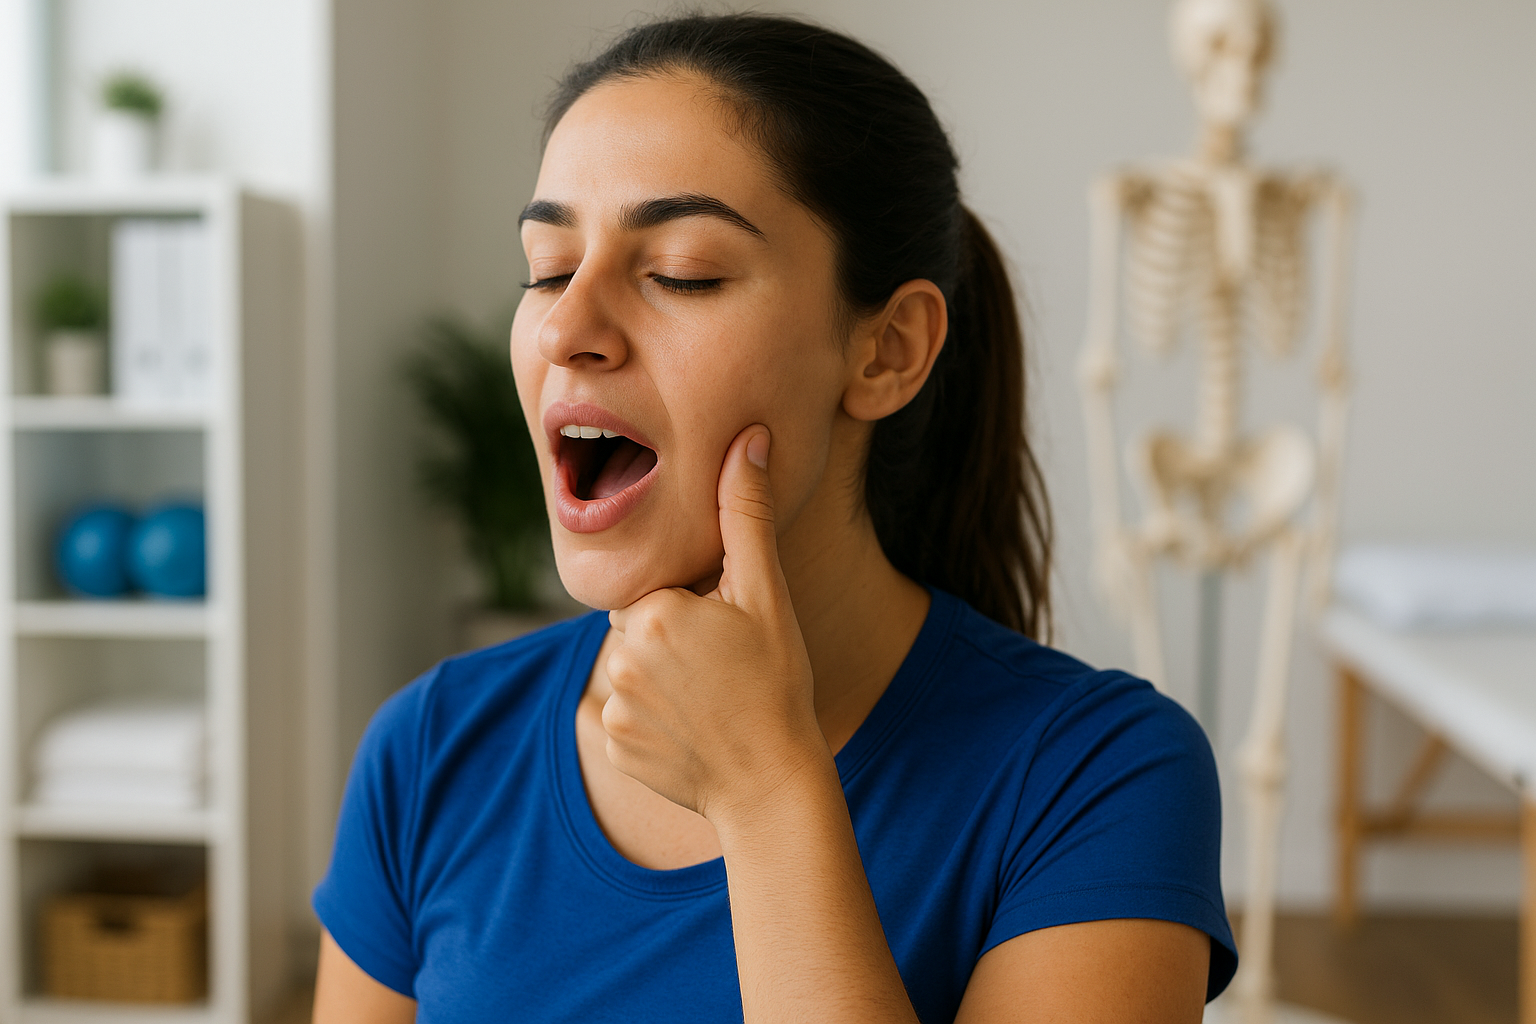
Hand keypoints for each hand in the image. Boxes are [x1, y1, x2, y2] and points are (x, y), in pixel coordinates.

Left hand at [603, 425, 825, 821]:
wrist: (772, 782)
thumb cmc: (777, 683)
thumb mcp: (766, 595)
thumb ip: (747, 514)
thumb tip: (749, 438)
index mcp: (651, 611)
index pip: (658, 589)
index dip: (694, 606)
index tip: (726, 634)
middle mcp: (618, 657)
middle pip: (641, 628)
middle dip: (674, 639)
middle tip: (722, 667)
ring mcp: (612, 706)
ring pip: (632, 671)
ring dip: (663, 679)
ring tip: (711, 699)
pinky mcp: (614, 745)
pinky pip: (628, 715)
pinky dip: (656, 721)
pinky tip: (695, 730)